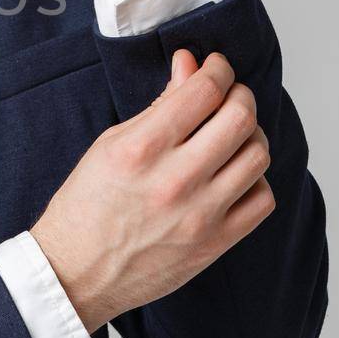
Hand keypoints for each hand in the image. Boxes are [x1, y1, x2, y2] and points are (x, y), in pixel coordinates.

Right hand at [30, 47, 274, 334]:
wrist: (76, 272)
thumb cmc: (86, 206)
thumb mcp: (111, 144)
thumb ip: (159, 105)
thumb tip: (190, 65)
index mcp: (140, 150)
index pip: (203, 92)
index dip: (217, 69)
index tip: (215, 67)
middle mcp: (174, 181)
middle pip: (240, 118)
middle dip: (240, 95)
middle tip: (229, 95)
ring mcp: (199, 215)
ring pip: (257, 155)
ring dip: (250, 135)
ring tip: (231, 135)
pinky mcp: (215, 243)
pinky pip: (262, 198)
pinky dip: (254, 179)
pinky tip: (233, 175)